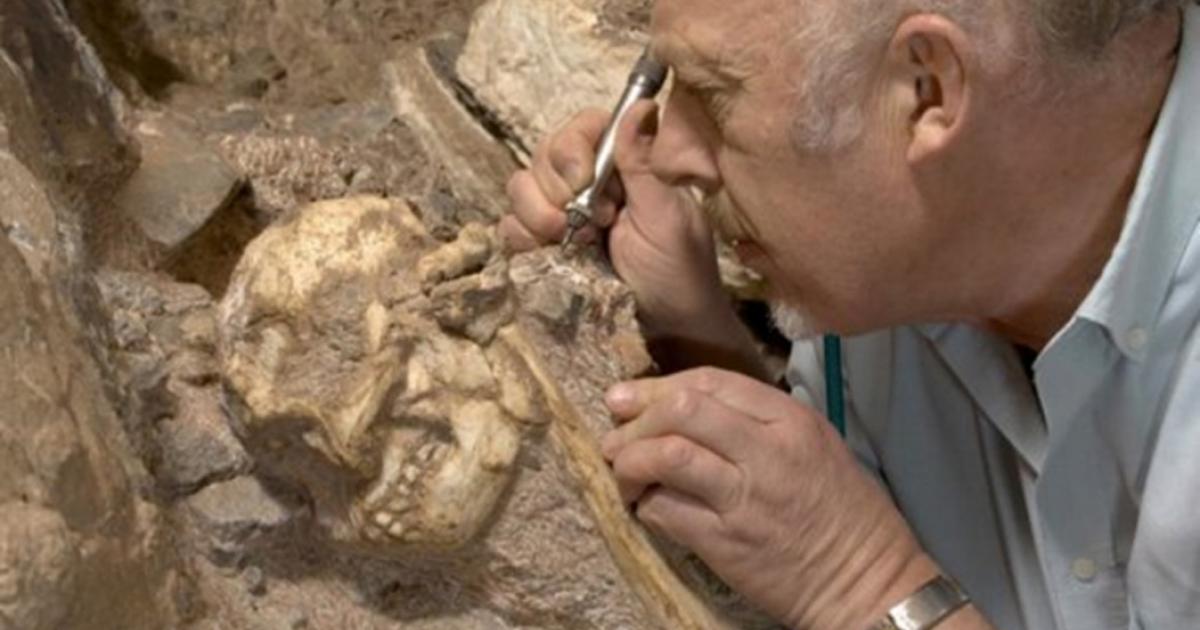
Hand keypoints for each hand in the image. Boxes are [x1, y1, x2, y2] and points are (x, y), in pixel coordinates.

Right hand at [501, 103, 727, 328]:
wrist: (667, 331)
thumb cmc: (678, 274)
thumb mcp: (667, 217)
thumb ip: (644, 163)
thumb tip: (643, 104)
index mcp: (624, 165)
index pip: (583, 127)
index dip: (574, 148)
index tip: (587, 181)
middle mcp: (590, 182)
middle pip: (544, 154)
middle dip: (558, 188)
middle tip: (595, 224)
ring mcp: (562, 214)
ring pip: (520, 187)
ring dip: (539, 215)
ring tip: (576, 244)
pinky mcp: (542, 246)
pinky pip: (510, 227)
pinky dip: (523, 239)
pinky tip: (554, 255)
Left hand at [600, 368, 939, 629]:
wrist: (868, 583)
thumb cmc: (843, 512)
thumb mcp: (814, 443)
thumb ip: (754, 420)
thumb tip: (682, 406)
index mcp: (790, 420)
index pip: (709, 382)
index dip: (658, 387)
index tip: (630, 398)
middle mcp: (767, 451)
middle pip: (681, 411)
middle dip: (636, 419)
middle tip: (617, 437)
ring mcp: (745, 498)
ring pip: (666, 457)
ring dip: (630, 462)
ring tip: (625, 473)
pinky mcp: (726, 544)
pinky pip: (666, 510)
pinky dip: (646, 504)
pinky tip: (649, 507)